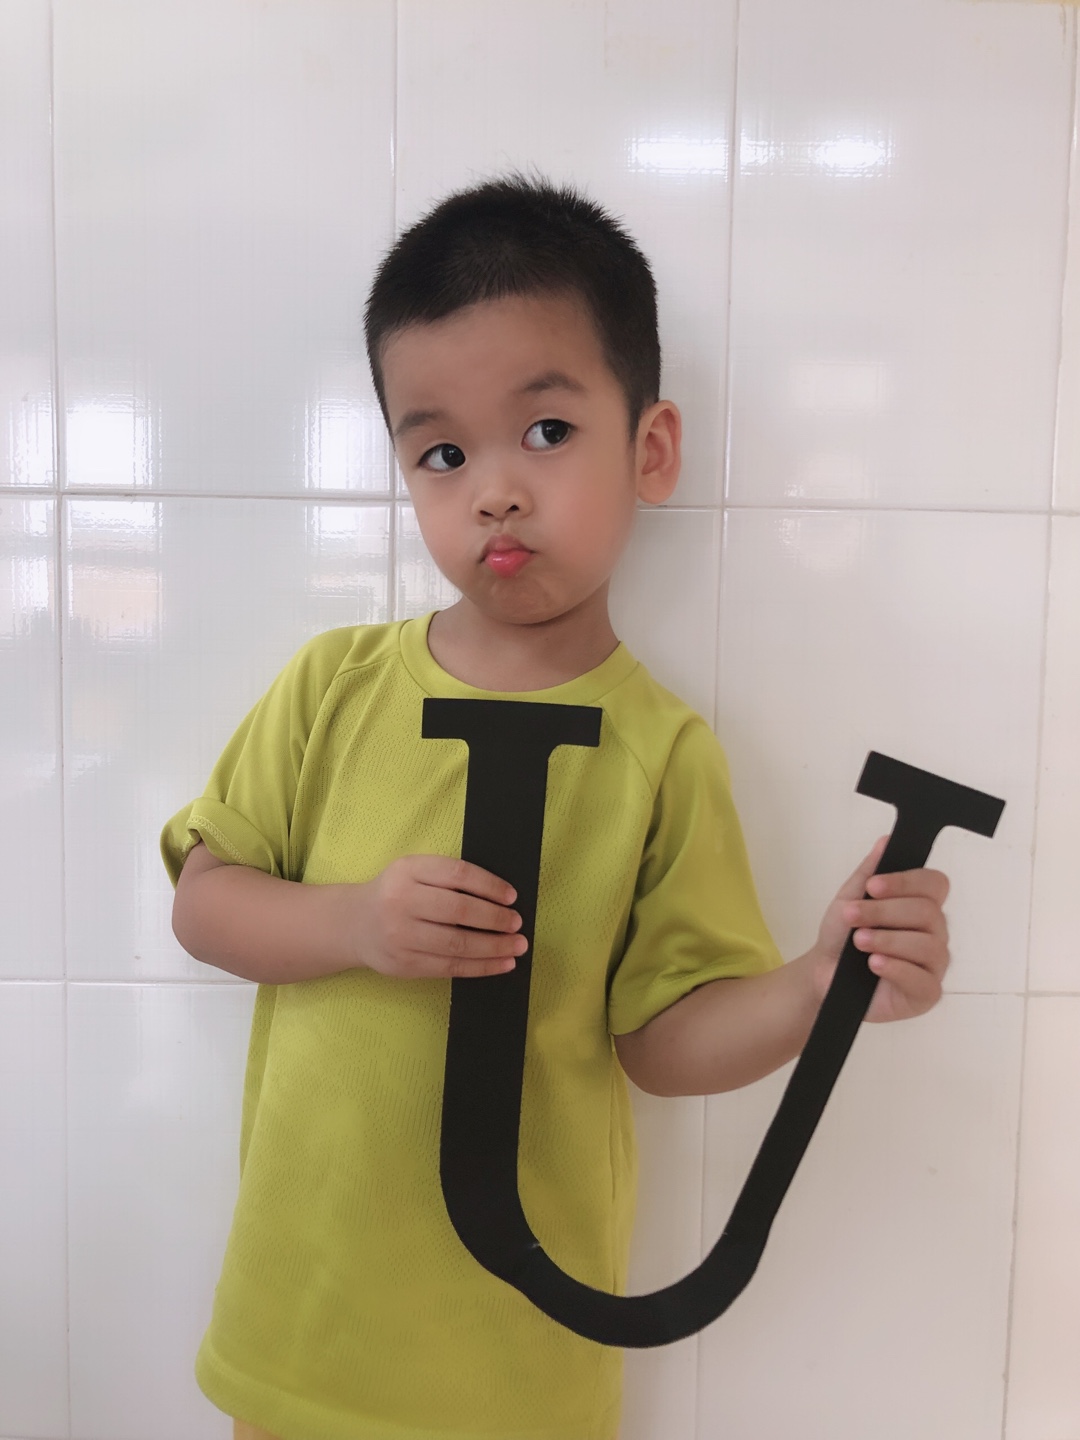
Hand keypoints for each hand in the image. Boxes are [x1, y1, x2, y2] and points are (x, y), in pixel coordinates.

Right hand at [348, 854, 526, 978]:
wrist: (354, 924)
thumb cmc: (396, 894)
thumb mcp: (413, 872)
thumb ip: (447, 878)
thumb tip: (500, 897)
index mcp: (408, 870)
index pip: (457, 874)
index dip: (489, 886)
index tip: (511, 897)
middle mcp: (401, 901)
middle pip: (459, 910)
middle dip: (495, 919)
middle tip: (517, 924)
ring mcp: (401, 936)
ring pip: (457, 944)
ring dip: (494, 947)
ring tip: (517, 947)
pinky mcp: (405, 964)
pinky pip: (450, 967)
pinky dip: (481, 967)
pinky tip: (501, 964)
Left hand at [811, 838, 950, 1022]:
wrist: (822, 974)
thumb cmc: (842, 936)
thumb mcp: (849, 898)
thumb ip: (870, 871)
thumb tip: (887, 841)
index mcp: (921, 905)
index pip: (935, 884)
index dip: (906, 882)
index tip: (872, 887)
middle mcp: (934, 932)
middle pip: (927, 912)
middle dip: (884, 912)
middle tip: (853, 917)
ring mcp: (933, 964)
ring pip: (927, 945)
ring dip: (887, 939)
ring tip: (859, 942)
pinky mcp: (926, 993)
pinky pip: (923, 979)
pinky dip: (896, 968)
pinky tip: (874, 964)